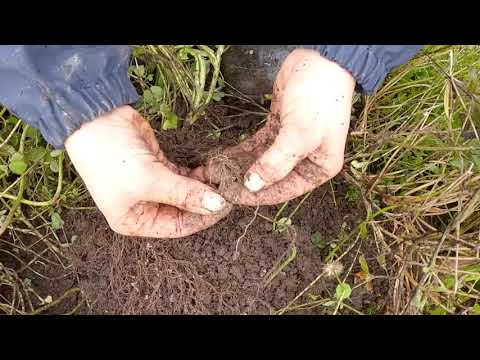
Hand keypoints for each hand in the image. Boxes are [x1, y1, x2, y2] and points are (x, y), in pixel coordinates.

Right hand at [65, 106, 230, 237]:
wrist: (95, 119)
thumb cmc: (112, 158)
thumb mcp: (149, 180)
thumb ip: (185, 193)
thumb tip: (218, 205)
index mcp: (135, 221)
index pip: (177, 227)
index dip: (202, 218)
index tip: (224, 206)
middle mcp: (144, 208)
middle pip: (184, 211)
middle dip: (204, 202)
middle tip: (227, 191)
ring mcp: (153, 187)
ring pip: (186, 193)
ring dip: (203, 187)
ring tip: (222, 178)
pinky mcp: (159, 168)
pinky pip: (184, 177)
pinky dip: (197, 175)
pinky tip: (211, 170)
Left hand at [201, 48, 355, 204]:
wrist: (320, 60)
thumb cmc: (319, 99)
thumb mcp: (300, 133)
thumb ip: (276, 162)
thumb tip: (252, 185)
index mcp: (318, 169)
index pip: (282, 190)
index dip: (256, 196)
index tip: (230, 197)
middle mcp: (304, 161)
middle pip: (269, 179)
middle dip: (242, 183)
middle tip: (216, 186)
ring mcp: (290, 145)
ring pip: (259, 163)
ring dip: (238, 168)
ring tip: (212, 174)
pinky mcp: (277, 129)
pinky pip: (256, 147)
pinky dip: (240, 153)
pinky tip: (221, 158)